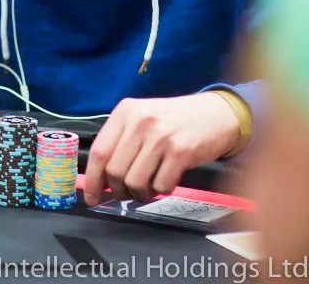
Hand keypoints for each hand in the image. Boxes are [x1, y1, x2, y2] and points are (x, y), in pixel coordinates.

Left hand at [83, 93, 240, 205]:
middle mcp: (140, 122)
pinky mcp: (181, 152)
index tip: (91, 196)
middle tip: (124, 194)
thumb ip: (122, 139)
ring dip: (139, 194)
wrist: (217, 113)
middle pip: (114, 170)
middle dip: (117, 190)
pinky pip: (161, 185)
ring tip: (146, 190)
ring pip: (135, 181)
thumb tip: (101, 175)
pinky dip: (160, 190)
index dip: (93, 179)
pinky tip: (165, 182)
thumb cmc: (175, 119)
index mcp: (125, 111)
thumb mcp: (143, 116)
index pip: (98, 151)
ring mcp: (161, 137)